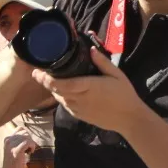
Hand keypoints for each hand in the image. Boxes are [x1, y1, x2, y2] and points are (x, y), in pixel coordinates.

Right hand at [0, 134, 35, 167]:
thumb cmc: (13, 162)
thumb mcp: (13, 148)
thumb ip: (18, 141)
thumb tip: (28, 134)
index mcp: (7, 139)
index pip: (20, 129)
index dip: (26, 136)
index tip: (26, 144)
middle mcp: (8, 140)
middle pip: (24, 132)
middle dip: (29, 140)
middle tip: (28, 149)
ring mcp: (11, 145)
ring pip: (27, 137)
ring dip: (31, 144)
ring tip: (28, 151)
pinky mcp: (16, 151)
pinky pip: (28, 142)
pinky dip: (32, 147)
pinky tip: (30, 153)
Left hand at [31, 43, 148, 134]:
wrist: (129, 118)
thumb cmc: (124, 94)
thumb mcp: (117, 74)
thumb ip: (102, 62)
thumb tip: (90, 49)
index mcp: (88, 86)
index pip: (62, 84)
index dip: (47, 79)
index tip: (39, 71)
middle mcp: (80, 99)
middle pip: (56, 91)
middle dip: (45, 82)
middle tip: (38, 72)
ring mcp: (79, 109)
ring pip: (59, 99)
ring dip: (53, 90)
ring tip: (48, 79)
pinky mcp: (80, 116)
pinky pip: (66, 105)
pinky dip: (61, 97)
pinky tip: (62, 91)